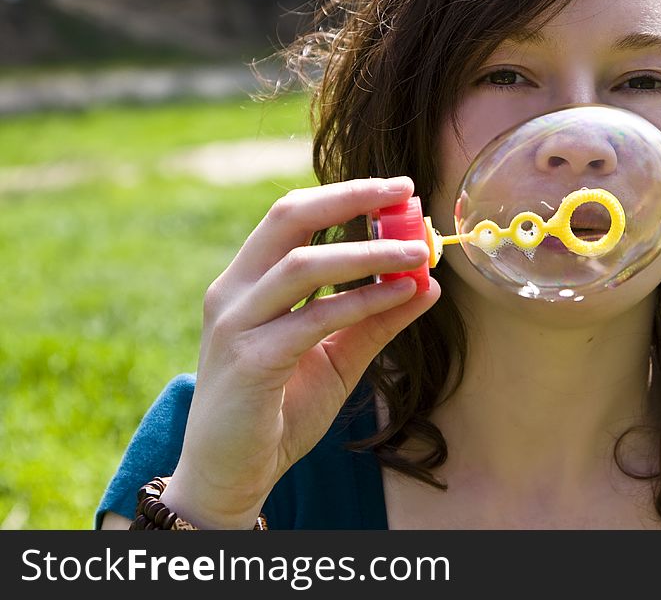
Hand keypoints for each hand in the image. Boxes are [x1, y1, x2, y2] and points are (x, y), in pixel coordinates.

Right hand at [161, 177, 439, 527]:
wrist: (231, 473)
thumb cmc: (278, 410)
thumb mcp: (336, 358)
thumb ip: (377, 319)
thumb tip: (428, 284)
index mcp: (248, 283)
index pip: (293, 217)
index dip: (344, 195)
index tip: (396, 190)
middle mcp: (234, 293)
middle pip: (289, 218)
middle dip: (350, 197)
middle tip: (403, 192)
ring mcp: (237, 324)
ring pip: (304, 264)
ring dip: (369, 253)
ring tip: (417, 254)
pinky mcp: (251, 361)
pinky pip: (314, 317)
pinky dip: (361, 301)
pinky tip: (397, 295)